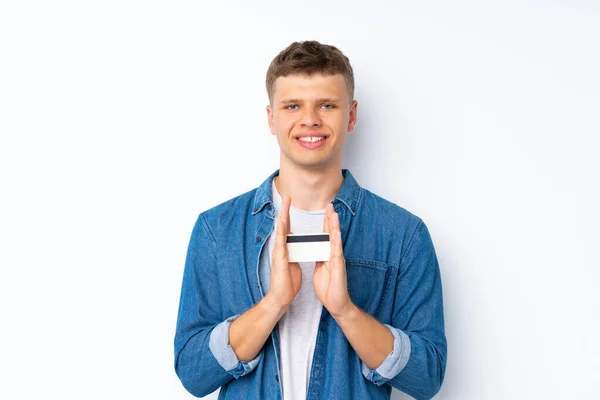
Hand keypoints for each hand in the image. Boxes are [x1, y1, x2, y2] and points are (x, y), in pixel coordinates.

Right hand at [265, 195, 301, 309]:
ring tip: (285, 204)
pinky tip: (282, 222)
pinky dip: (281, 231)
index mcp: (286, 248)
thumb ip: (294, 253)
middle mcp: (281, 248)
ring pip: (280, 230)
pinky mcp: (279, 258)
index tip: (290, 204)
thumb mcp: (293, 264)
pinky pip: (280, 242)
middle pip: (283, 225)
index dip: (289, 216)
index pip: (288, 229)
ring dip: (283, 216)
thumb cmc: (287, 283)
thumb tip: (297, 246)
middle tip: (287, 196)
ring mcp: (278, 252)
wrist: (281, 297)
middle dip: (285, 211)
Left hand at [313, 203, 353, 317]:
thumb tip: (316, 250)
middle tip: (329, 204)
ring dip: (334, 226)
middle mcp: (334, 255)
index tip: (324, 210)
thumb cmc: (329, 288)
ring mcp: (337, 260)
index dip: (325, 223)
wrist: (336, 304)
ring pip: (336, 239)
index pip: (326, 236)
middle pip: (332, 233)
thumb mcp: (320, 270)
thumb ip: (320, 258)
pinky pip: (337, 252)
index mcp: (328, 255)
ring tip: (334, 213)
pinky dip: (336, 241)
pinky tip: (336, 232)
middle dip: (330, 219)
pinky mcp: (338, 267)